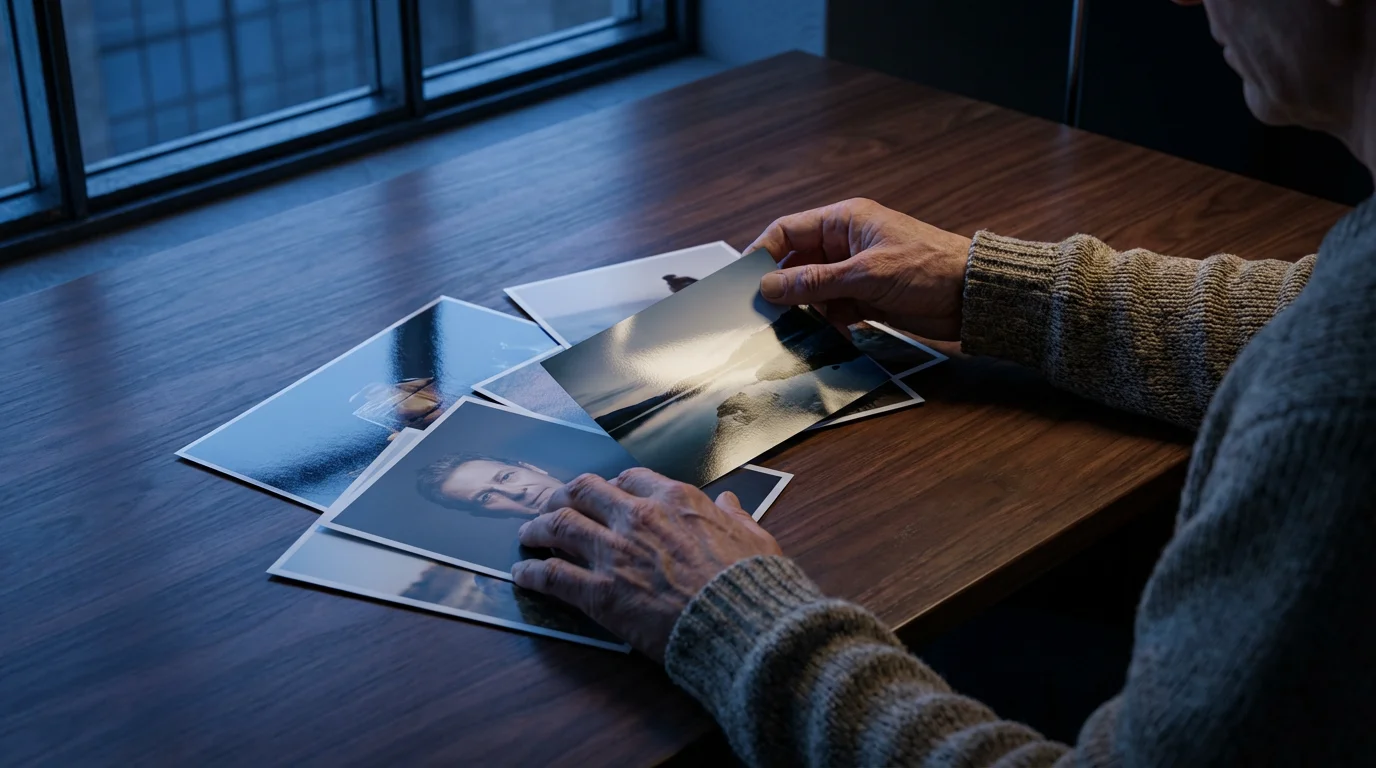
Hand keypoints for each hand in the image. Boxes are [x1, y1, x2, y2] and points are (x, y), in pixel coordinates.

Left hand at [512, 468, 781, 660]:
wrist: (741, 623)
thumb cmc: (751, 583)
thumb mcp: (755, 537)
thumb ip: (737, 515)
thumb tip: (729, 502)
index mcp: (676, 500)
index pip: (630, 479)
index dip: (611, 485)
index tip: (604, 494)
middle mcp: (638, 517)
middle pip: (584, 491)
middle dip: (563, 496)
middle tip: (553, 505)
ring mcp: (615, 553)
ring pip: (559, 525)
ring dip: (538, 527)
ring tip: (528, 534)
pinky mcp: (600, 593)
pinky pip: (553, 576)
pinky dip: (531, 573)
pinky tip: (521, 575)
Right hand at [748, 198, 971, 340]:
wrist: (973, 296)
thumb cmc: (929, 268)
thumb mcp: (865, 275)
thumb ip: (814, 282)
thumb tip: (769, 286)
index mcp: (844, 221)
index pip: (788, 231)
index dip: (763, 253)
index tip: (744, 280)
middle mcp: (845, 243)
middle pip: (797, 263)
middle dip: (783, 287)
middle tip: (764, 311)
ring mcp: (855, 271)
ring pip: (813, 289)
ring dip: (806, 308)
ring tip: (796, 327)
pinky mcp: (866, 296)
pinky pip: (833, 308)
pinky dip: (827, 320)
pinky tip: (827, 333)